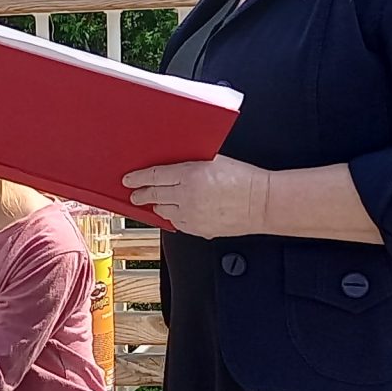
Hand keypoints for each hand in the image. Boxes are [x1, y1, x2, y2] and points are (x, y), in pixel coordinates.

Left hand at [121, 154, 272, 237]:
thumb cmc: (244, 179)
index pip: (155, 175)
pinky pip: (177, 224)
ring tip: (153, 202)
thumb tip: (173, 164)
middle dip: (141, 194)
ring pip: (163, 212)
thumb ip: (192, 162)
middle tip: (135, 194)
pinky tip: (174, 212)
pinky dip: (173, 217)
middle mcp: (188, 196)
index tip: (129, 179)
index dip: (138, 178)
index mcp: (191, 175)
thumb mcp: (215, 160)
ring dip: (156, 206)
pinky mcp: (199, 230)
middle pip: (154, 195)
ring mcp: (192, 215)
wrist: (262, 203)